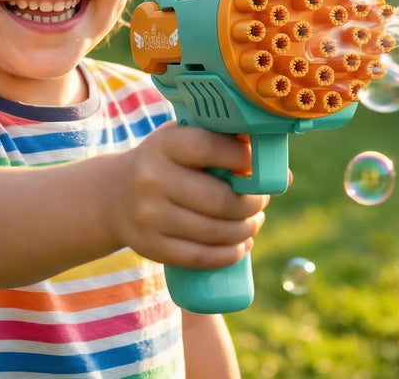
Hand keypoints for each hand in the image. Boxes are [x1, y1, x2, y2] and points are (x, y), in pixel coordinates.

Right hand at [108, 124, 270, 269]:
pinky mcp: (151, 246)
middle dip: (253, 204)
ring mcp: (149, 215)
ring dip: (246, 230)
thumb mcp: (186, 140)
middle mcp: (152, 178)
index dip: (245, 159)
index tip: (260, 167)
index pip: (212, 148)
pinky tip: (241, 246)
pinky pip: (201, 257)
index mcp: (165, 143)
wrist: (114, 195)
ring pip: (215, 231)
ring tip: (252, 223)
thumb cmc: (168, 163)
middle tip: (260, 203)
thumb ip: (229, 145)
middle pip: (221, 199)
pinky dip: (229, 254)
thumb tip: (283, 175)